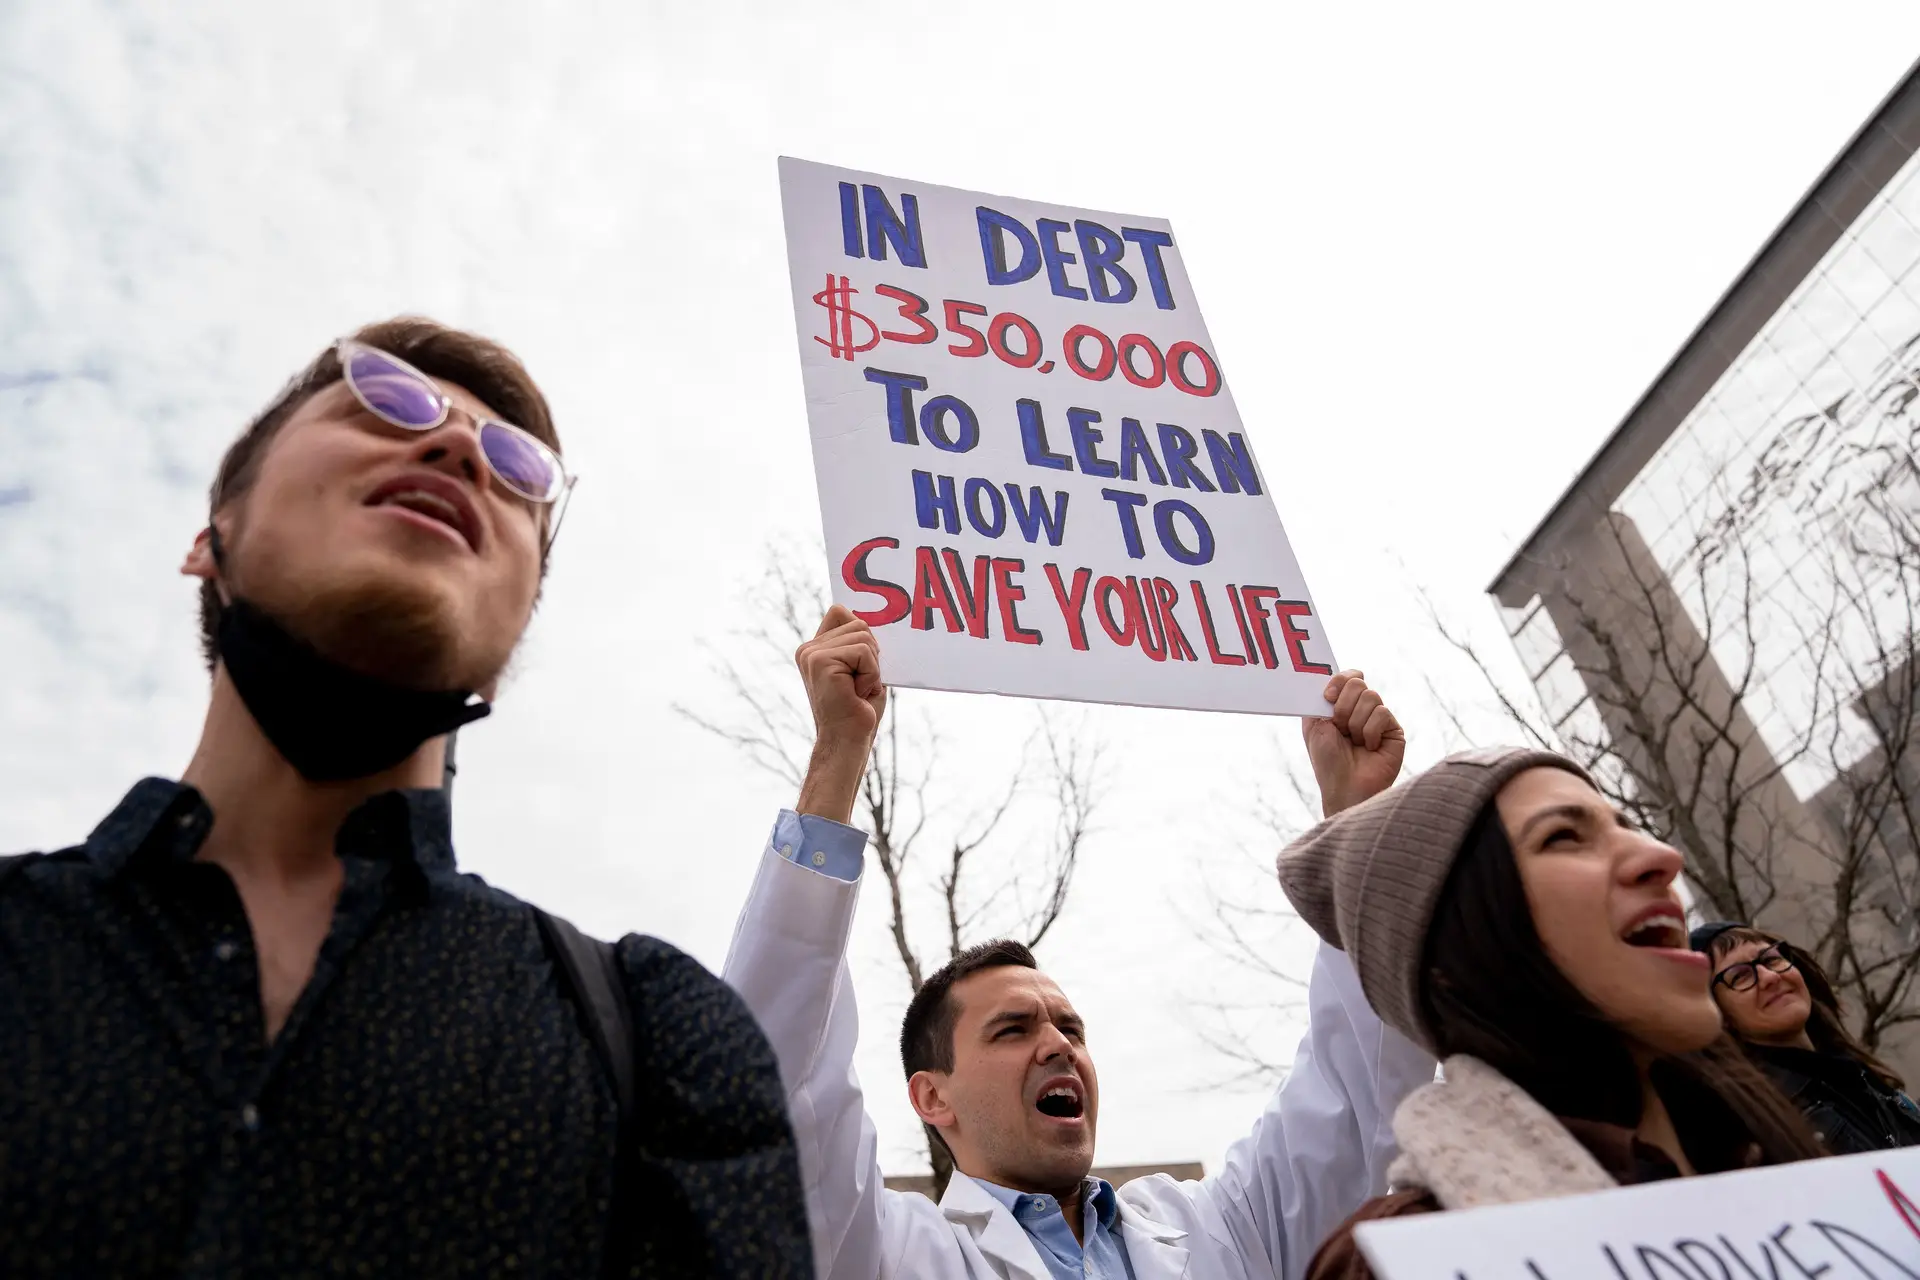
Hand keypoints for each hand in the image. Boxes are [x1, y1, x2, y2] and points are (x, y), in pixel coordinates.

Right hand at [795, 606, 886, 822]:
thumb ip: (858, 642)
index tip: (861, 665)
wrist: (847, 741)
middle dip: (872, 655)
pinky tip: (857, 693)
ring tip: (858, 690)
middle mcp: (809, 648)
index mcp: (815, 649)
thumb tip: (861, 613)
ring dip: (872, 667)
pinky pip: (864, 652)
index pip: (841, 613)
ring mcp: (812, 654)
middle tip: (860, 684)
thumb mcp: (862, 669)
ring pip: (864, 637)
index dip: (861, 635)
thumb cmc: (859, 709)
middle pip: (859, 624)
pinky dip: (871, 674)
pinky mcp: (821, 661)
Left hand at [1301, 670, 1404, 817]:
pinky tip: (1369, 748)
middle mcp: (1361, 709)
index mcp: (1342, 705)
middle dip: (1343, 706)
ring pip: (1371, 697)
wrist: (1344, 786)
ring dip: (1355, 723)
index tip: (1327, 697)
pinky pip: (1382, 714)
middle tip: (1340, 728)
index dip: (1338, 681)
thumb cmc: (1327, 760)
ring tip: (1354, 742)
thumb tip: (1330, 678)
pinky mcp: (1393, 730)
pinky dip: (1369, 732)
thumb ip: (1319, 699)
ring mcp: (1378, 719)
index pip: (1348, 676)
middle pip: (1358, 682)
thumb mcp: (1314, 726)